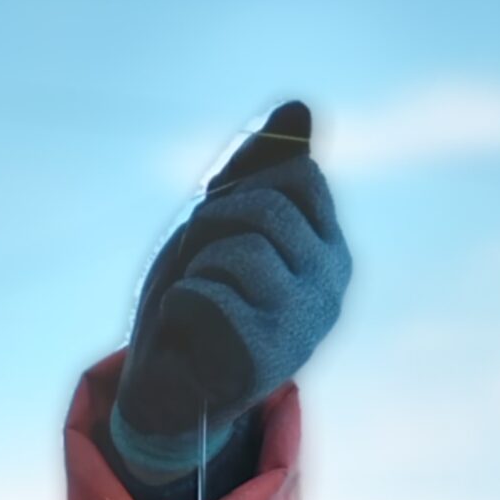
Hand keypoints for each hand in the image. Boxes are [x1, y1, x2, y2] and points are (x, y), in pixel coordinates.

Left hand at [112, 100, 350, 485]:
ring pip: (237, 250)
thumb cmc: (196, 302)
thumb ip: (258, 170)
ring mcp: (303, 324)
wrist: (168, 393)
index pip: (297, 176)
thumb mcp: (224, 224)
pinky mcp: (265, 358)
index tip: (220, 227)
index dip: (241, 189)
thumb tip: (297, 106)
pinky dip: (178, 306)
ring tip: (192, 301)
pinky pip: (206, 294)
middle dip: (208, 227)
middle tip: (195, 269)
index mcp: (329, 251)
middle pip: (264, 208)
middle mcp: (330, 286)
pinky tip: (186, 333)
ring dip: (193, 267)